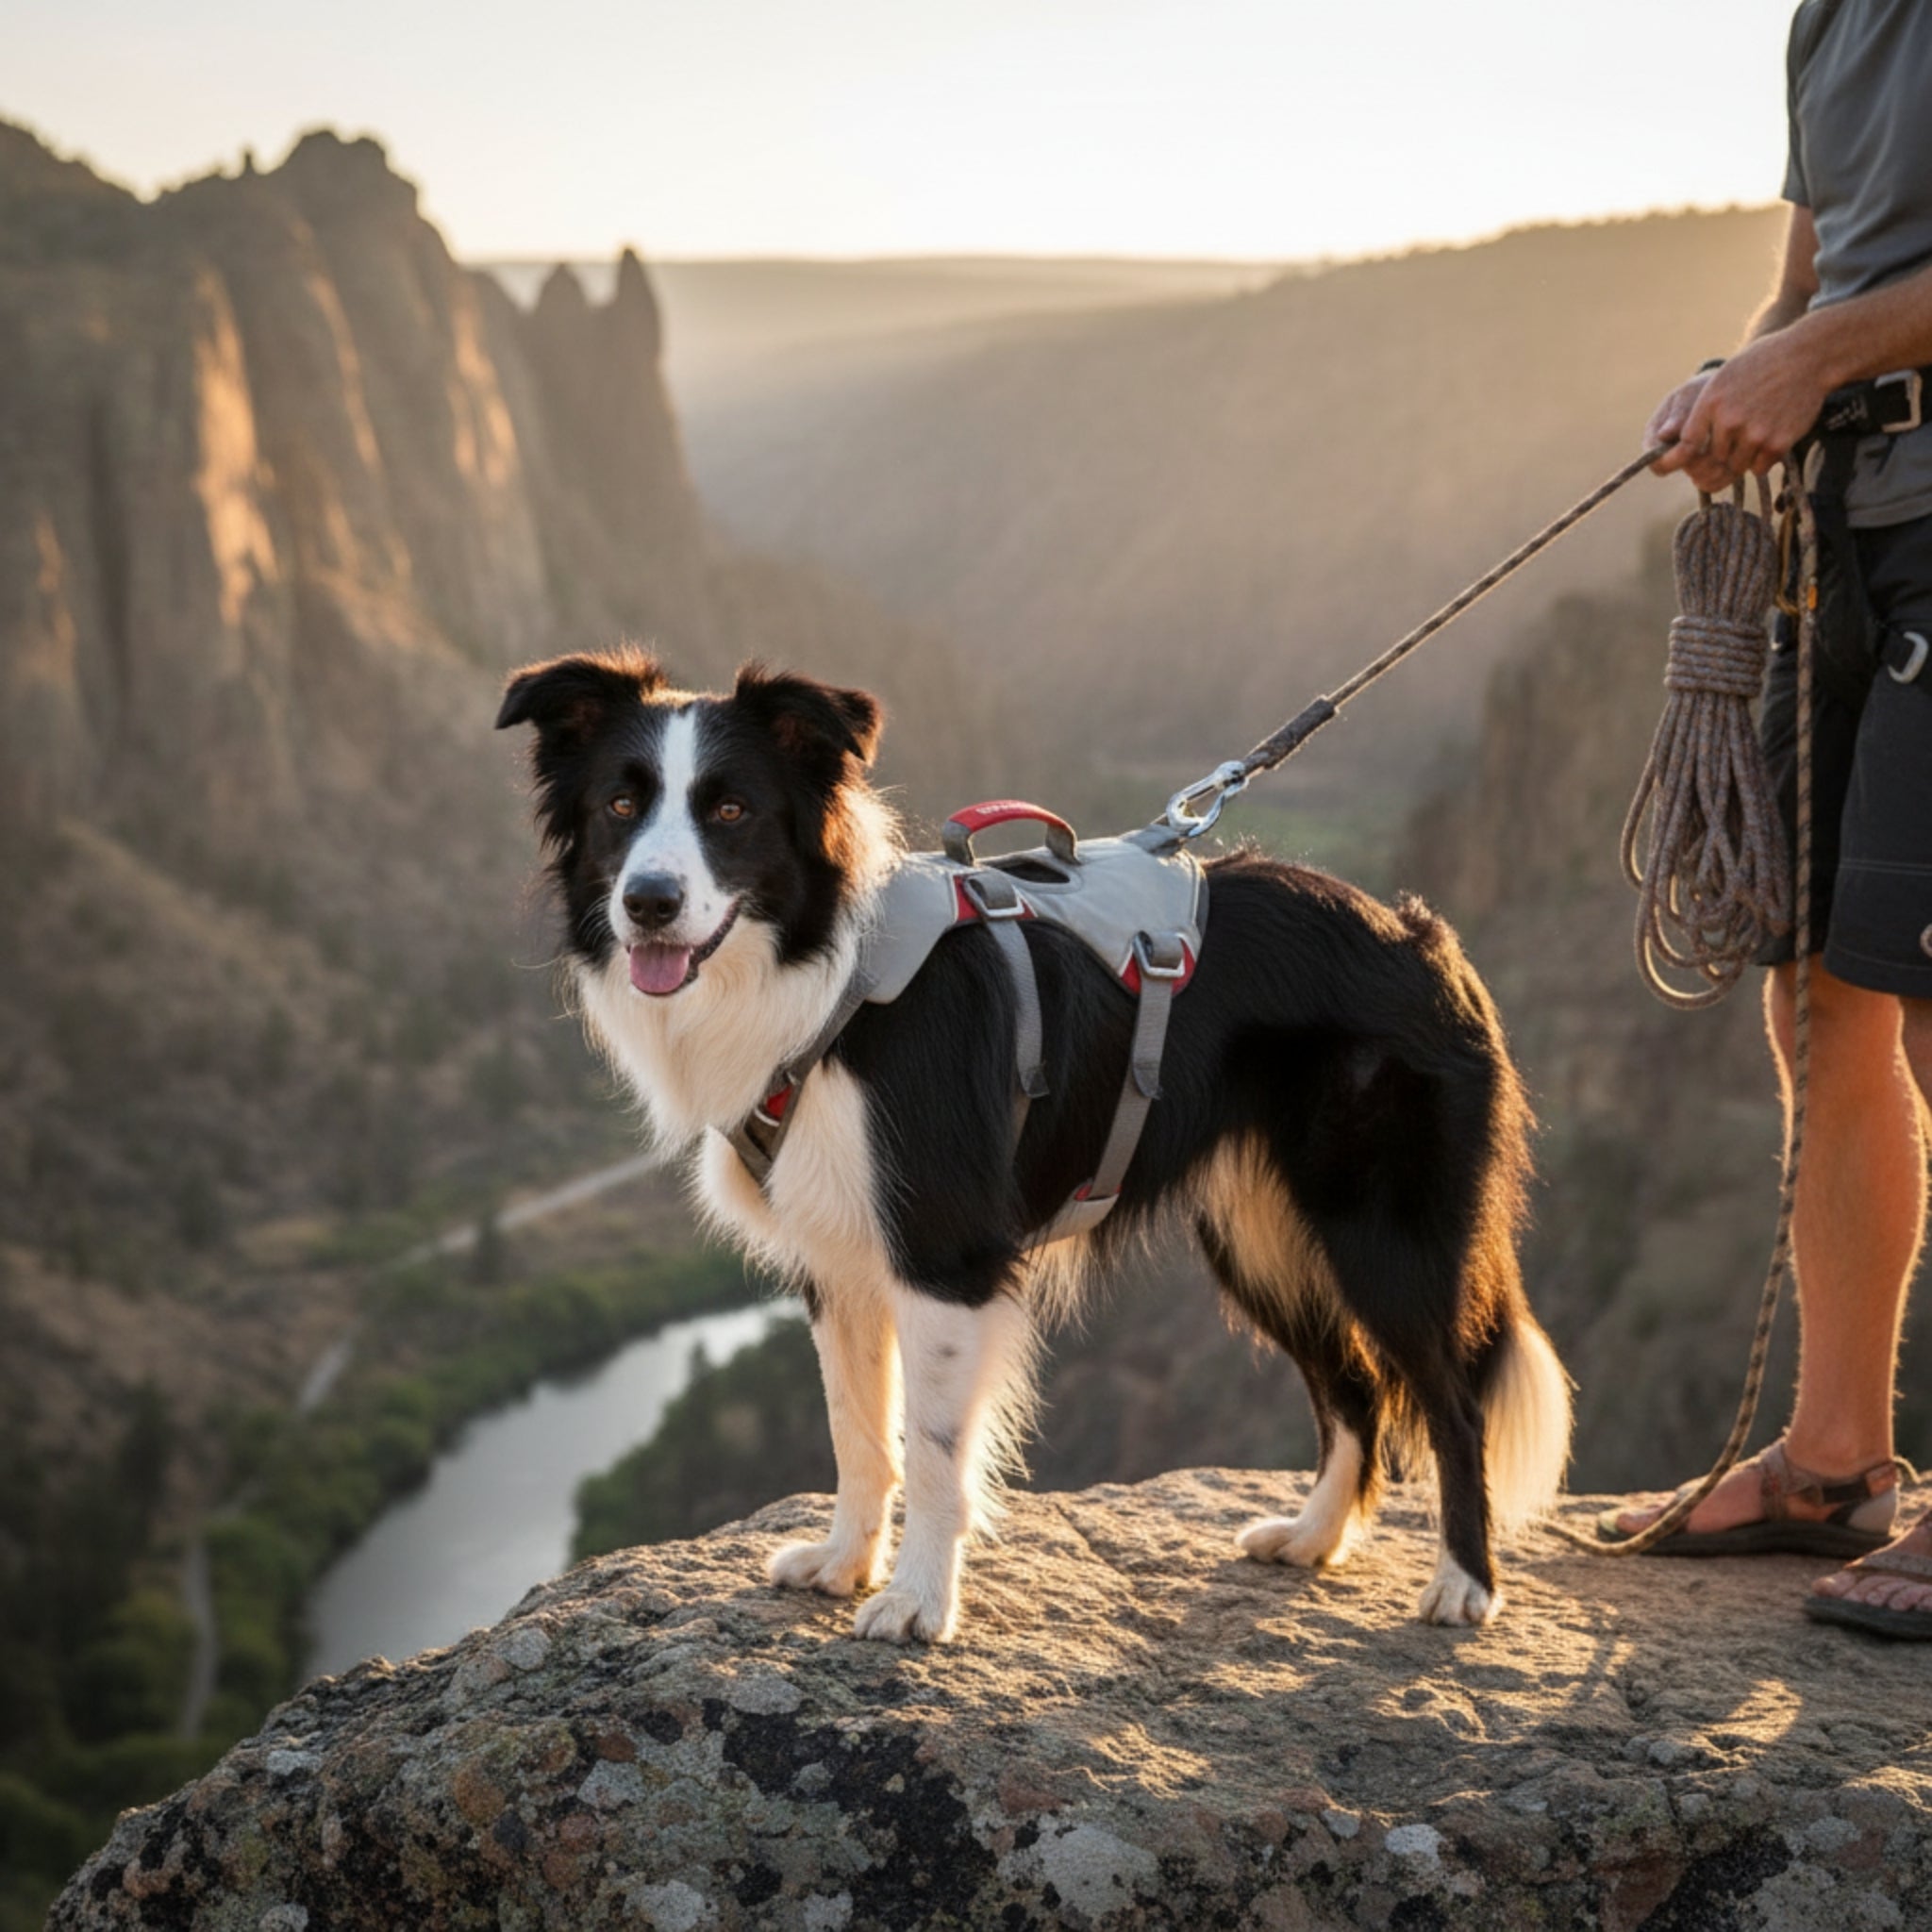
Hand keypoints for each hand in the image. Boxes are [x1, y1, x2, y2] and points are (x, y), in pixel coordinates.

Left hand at [1652, 331, 1833, 491]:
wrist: (1810, 356)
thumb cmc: (1763, 364)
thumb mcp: (1724, 377)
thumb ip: (1703, 410)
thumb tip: (1670, 437)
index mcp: (1711, 403)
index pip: (1687, 445)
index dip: (1687, 457)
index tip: (1692, 461)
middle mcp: (1730, 421)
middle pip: (1714, 459)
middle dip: (1720, 456)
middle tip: (1733, 445)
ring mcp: (1754, 434)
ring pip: (1736, 466)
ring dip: (1742, 459)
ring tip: (1754, 435)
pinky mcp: (1777, 444)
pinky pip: (1759, 468)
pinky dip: (1762, 460)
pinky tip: (1770, 438)